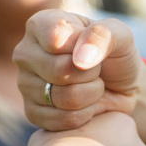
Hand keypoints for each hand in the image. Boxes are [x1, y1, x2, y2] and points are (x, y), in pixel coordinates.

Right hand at [14, 10, 141, 131]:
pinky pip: (64, 119)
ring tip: (92, 87)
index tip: (93, 49)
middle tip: (96, 71)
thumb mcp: (120, 37)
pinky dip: (85, 115)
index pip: (56, 38)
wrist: (118, 90)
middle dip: (90, 74)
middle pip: (59, 71)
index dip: (84, 48)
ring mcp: (25, 85)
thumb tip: (80, 59)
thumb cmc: (116, 57)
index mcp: (40, 25)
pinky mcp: (32, 113)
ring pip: (63, 98)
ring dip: (90, 95)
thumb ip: (103, 36)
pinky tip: (86, 105)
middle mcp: (26, 53)